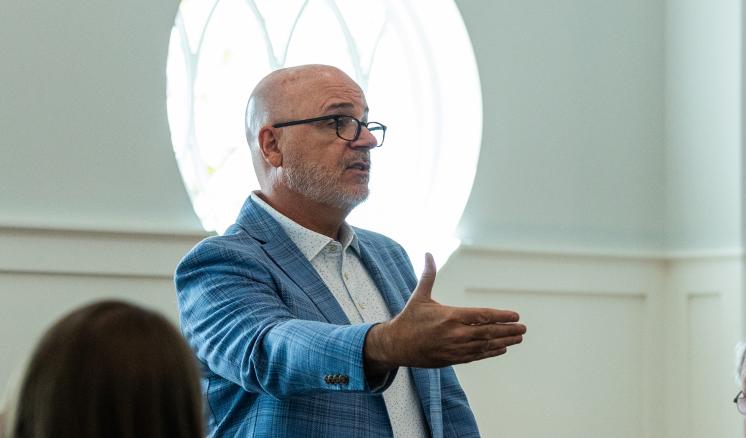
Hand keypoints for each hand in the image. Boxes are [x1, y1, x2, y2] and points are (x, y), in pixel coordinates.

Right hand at [365, 253, 525, 373]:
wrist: (396, 345)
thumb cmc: (409, 319)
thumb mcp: (419, 296)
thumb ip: (428, 275)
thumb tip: (428, 253)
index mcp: (451, 316)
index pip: (483, 316)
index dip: (501, 316)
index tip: (515, 316)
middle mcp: (456, 334)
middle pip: (489, 332)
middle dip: (508, 330)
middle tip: (523, 328)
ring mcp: (455, 348)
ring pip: (485, 346)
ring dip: (504, 342)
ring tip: (517, 338)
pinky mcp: (452, 359)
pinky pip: (476, 356)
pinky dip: (490, 352)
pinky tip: (501, 349)